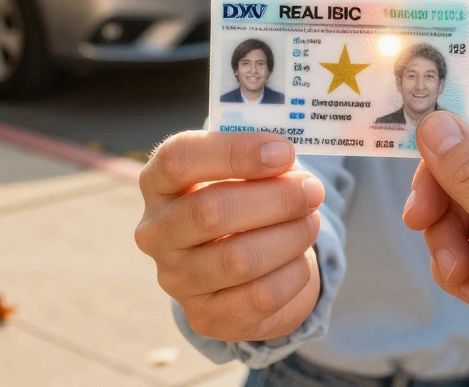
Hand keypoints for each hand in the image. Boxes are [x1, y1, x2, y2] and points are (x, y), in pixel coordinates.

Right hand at [135, 131, 324, 341]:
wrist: (245, 263)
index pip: (178, 159)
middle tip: (312, 190)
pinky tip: (299, 258)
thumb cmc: (243, 200)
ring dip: (290, 236)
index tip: (284, 152)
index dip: (233, 152)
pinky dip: (293, 273)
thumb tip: (284, 156)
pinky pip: (260, 297)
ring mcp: (175, 279)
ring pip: (239, 259)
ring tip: (310, 222)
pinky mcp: (204, 317)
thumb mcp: (243, 169)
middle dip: (276, 199)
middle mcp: (156, 232)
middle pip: (210, 212)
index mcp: (158, 183)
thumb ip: (258, 156)